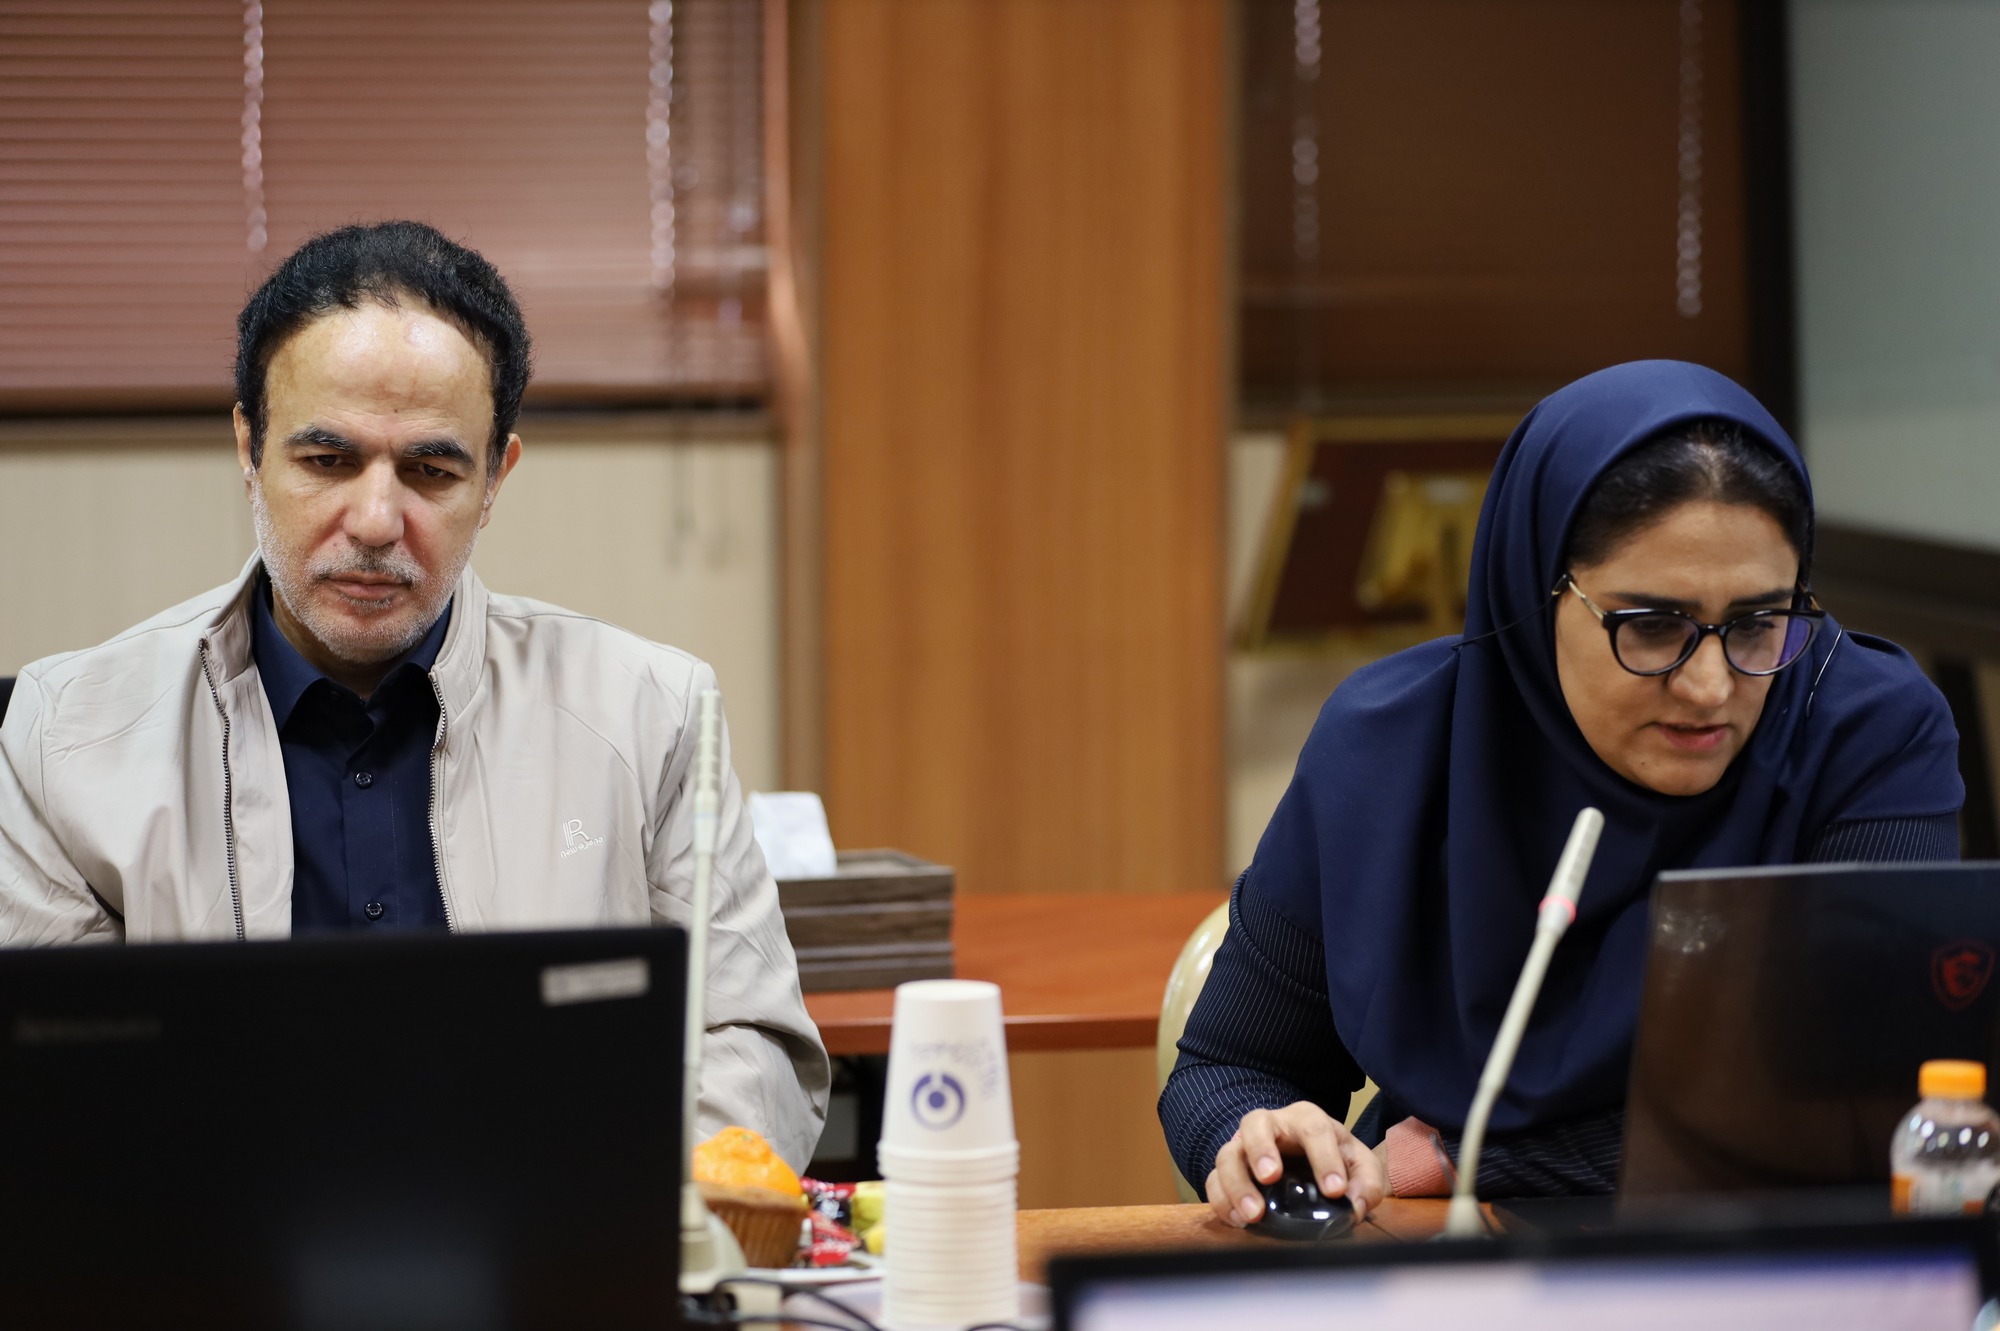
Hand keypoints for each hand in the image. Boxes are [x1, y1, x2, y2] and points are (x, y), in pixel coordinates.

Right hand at [1204, 1101, 1386, 1228]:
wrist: (1310, 1162)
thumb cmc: (1334, 1159)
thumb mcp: (1360, 1166)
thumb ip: (1366, 1183)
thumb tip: (1355, 1206)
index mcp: (1306, 1119)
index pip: (1314, 1129)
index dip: (1324, 1158)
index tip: (1335, 1190)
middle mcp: (1270, 1127)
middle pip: (1255, 1124)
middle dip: (1261, 1149)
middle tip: (1271, 1176)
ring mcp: (1243, 1148)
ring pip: (1227, 1154)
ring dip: (1237, 1183)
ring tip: (1254, 1214)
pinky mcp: (1228, 1172)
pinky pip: (1213, 1181)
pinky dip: (1222, 1201)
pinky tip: (1239, 1221)